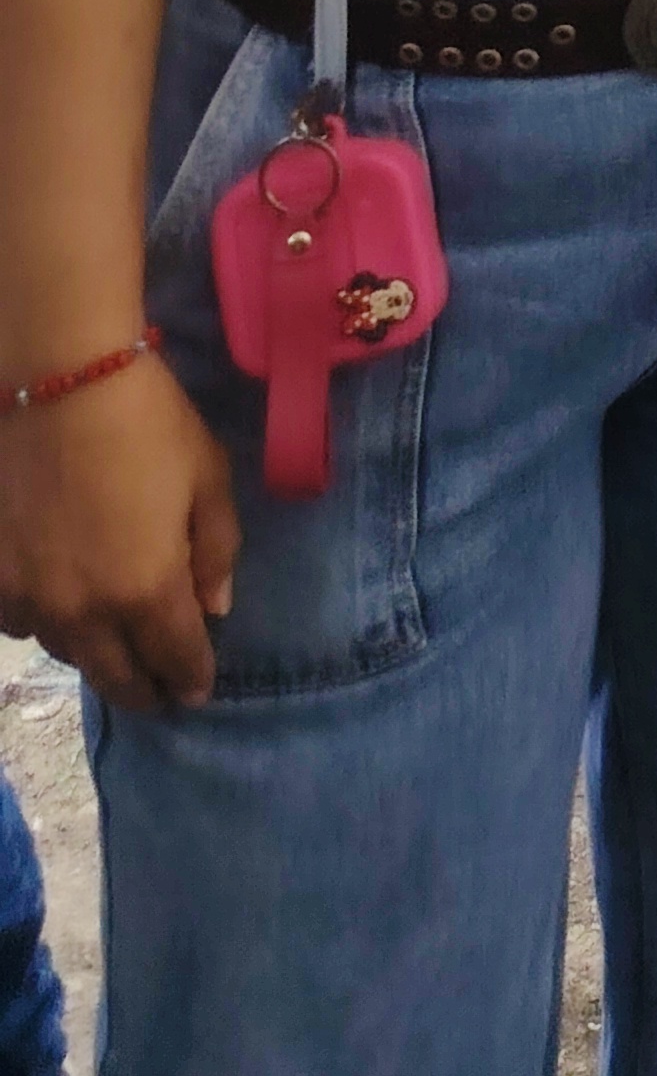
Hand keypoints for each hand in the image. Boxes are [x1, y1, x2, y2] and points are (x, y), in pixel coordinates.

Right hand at [0, 357, 238, 711]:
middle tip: (159, 695)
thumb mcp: (208, 477)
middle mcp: (83, 612)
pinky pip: (21, 622)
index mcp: (146, 591)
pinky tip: (59, 604)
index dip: (191, 679)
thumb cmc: (149, 423)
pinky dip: (46, 622)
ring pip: (67, 652)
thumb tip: (214, 606)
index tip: (197, 690)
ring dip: (95, 655)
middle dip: (143, 690)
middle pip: (115, 676)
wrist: (62, 380)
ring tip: (112, 647)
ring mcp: (30, 599)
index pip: (175, 661)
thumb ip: (217, 549)